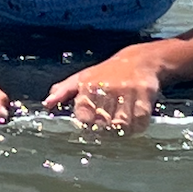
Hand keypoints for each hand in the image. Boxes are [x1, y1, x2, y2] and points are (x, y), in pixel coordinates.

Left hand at [43, 52, 159, 133]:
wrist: (140, 60)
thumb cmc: (106, 73)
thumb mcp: (82, 78)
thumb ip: (63, 91)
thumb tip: (47, 103)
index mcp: (89, 85)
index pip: (84, 115)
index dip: (86, 124)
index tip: (90, 126)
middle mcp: (107, 87)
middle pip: (103, 123)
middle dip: (104, 131)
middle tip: (106, 131)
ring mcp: (127, 91)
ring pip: (122, 125)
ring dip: (121, 132)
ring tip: (119, 129)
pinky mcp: (145, 94)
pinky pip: (140, 121)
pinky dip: (137, 128)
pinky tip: (134, 124)